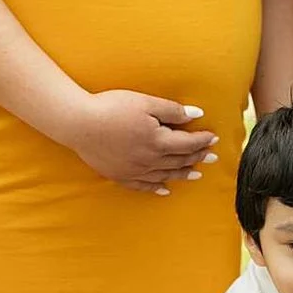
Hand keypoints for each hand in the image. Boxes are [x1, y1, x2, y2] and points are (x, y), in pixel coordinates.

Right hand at [53, 90, 219, 195]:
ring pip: (166, 175)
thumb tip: (197, 116)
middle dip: (198, 157)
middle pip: (180, 160)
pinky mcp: (120, 175)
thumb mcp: (145, 103)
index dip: (203, 140)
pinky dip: (157, 188)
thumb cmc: (112, 108)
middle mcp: (150, 160)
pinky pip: (143, 186)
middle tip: (211, 157)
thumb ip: (172, 111)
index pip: (188, 143)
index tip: (213, 138)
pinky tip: (165, 189)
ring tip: (197, 174)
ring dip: (183, 174)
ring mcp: (134, 170)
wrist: (78, 123)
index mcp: (158, 141)